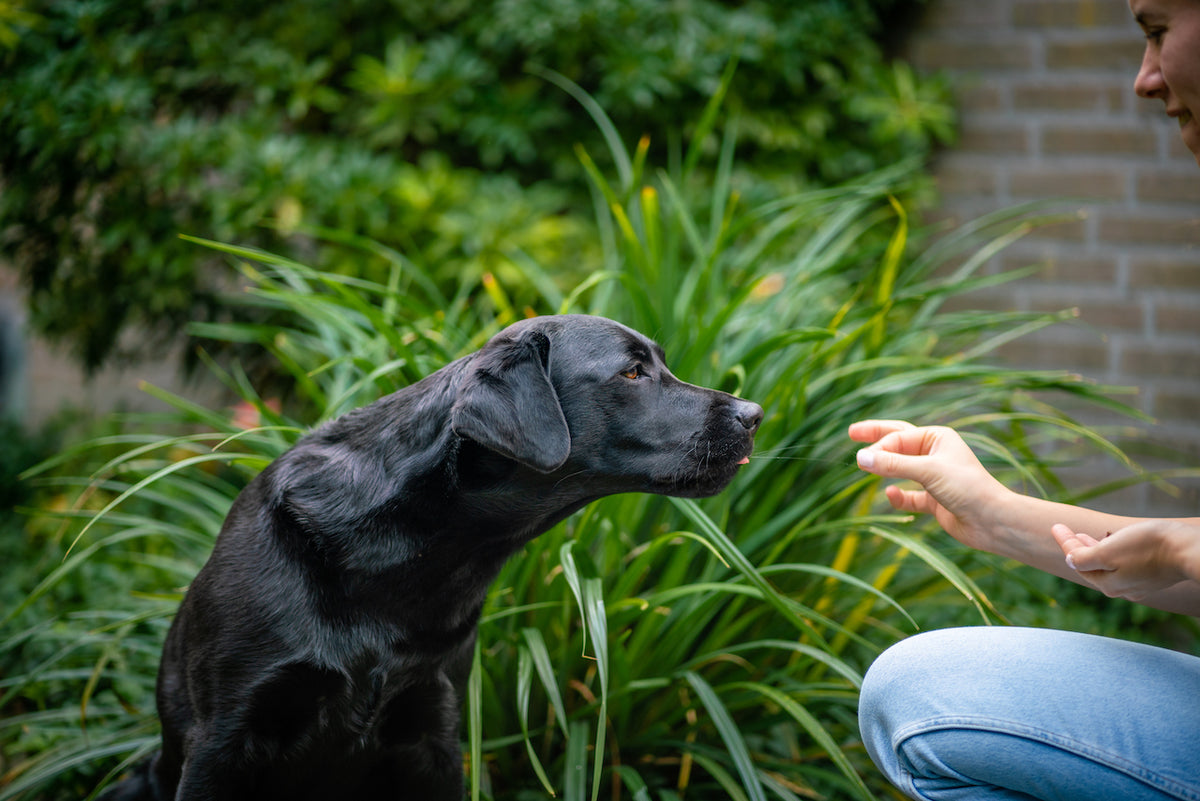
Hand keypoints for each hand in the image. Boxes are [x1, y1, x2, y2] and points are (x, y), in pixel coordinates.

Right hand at [848, 420, 1009, 553]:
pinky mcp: (933, 500)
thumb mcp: (928, 471)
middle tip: (852, 432)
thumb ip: (893, 465)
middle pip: (898, 442)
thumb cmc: (967, 487)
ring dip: (884, 468)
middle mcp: (935, 454)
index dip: (880, 447)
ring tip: (863, 465)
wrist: (992, 520)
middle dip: (876, 438)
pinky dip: (898, 496)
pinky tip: (889, 495)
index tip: (864, 460)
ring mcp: (934, 477)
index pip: (899, 437)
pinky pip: (909, 495)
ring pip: (901, 469)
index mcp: (938, 438)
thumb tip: (860, 458)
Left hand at [1053, 520, 1199, 601]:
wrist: (1190, 550)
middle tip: (1068, 532)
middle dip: (1078, 548)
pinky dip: (1114, 552)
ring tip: (1088, 536)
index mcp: (1108, 585)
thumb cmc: (1146, 548)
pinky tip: (1116, 543)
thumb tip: (1069, 561)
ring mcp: (1140, 584)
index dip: (1065, 543)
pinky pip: (1126, 565)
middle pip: (1093, 567)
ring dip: (1096, 549)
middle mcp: (1123, 590)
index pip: (1078, 563)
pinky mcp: (1154, 576)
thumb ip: (1084, 558)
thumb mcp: (1107, 552)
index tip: (1055, 525)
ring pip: (1110, 566)